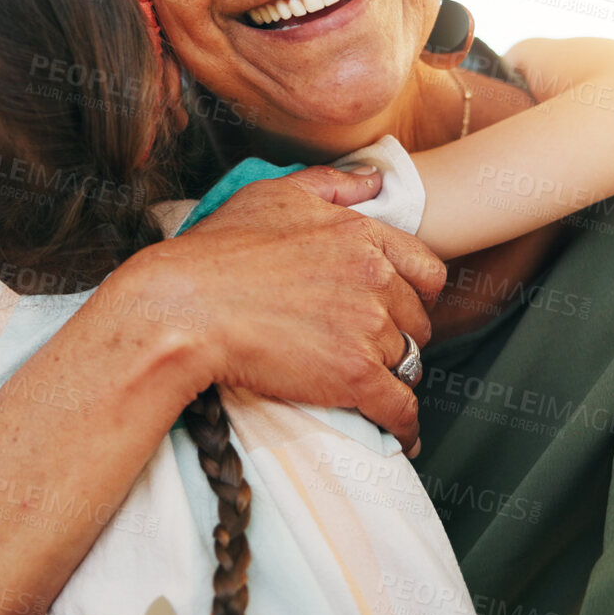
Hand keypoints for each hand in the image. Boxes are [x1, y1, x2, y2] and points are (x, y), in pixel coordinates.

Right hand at [105, 165, 445, 450]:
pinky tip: (400, 434)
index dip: (414, 294)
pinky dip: (404, 424)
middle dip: (398, 335)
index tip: (396, 308)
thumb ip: (332, 184)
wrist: (186, 307)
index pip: (427, 271)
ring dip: (392, 375)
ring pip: (408, 362)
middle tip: (366, 347)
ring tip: (369, 385)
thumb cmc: (218, 250)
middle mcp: (376, 279)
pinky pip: (400, 407)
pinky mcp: (354, 375)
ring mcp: (368, 328)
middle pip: (418, 321)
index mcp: (363, 236)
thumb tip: (375, 180)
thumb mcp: (274, 194)